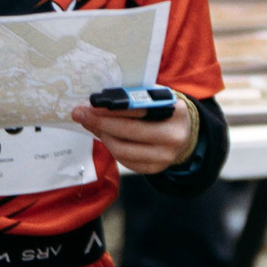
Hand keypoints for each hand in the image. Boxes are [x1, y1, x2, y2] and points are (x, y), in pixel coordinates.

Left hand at [71, 96, 199, 174]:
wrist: (185, 133)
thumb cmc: (164, 110)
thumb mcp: (157, 97)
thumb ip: (134, 96)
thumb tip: (98, 102)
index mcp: (175, 112)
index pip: (139, 110)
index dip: (112, 108)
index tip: (91, 104)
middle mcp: (173, 137)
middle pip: (128, 132)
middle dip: (100, 123)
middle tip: (80, 114)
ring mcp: (165, 157)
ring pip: (123, 150)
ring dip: (103, 136)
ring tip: (93, 125)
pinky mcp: (155, 169)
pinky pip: (126, 161)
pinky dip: (112, 148)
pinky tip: (106, 137)